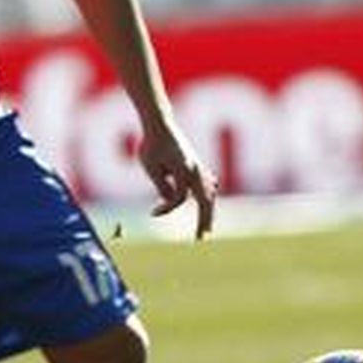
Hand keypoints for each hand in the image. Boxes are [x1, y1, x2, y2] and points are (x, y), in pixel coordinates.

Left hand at [138, 119, 216, 237]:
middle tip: (203, 238)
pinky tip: (211, 194)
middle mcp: (196, 170)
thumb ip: (163, 186)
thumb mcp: (151, 166)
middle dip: (204, 221)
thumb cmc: (152, 144)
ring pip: (208, 193)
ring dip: (208, 210)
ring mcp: (198, 167)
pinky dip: (208, 194)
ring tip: (208, 227)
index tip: (152, 212)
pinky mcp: (196, 164)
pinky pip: (206, 184)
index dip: (165, 208)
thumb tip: (172, 201)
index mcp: (185, 171)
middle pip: (205, 201)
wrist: (160, 123)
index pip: (179, 199)